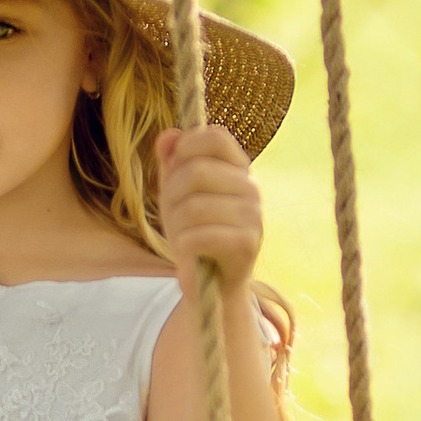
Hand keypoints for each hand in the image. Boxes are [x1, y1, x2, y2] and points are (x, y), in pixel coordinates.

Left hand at [155, 124, 263, 294]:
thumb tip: (168, 136)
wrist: (212, 284)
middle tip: (172, 214)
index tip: (174, 168)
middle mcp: (251, 187)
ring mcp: (253, 215)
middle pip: (197, 171)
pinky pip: (199, 235)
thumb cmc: (195, 233)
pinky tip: (189, 252)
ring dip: (175, 224)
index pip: (216, 137)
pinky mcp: (247, 243)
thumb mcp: (177, 194)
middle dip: (172, 194)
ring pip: (195, 206)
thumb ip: (172, 162)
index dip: (187, 147)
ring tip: (180, 236)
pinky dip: (184, 245)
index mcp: (238, 168)